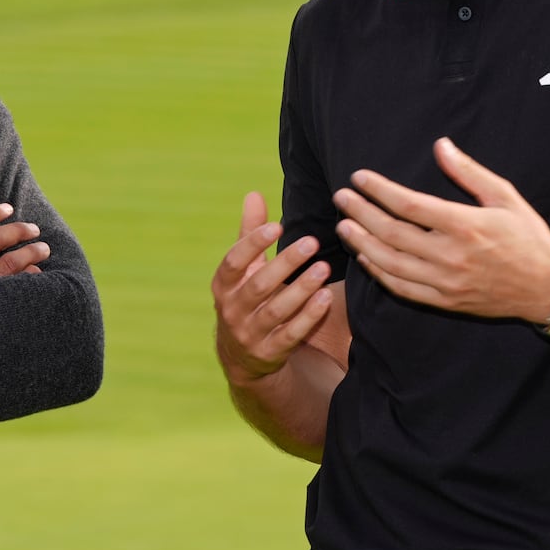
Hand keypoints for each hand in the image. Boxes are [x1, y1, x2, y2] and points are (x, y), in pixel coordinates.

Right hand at [211, 191, 332, 385]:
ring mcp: (249, 334)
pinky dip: (308, 316)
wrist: (241, 355)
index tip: (277, 226)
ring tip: (323, 268)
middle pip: (258, 286)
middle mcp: (232, 310)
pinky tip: (326, 296)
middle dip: (285, 264)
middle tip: (312, 242)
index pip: (233, 262)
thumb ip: (249, 233)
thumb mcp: (244, 269)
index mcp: (223, 285)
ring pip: (276, 311)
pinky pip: (291, 334)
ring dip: (301, 289)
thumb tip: (253, 194)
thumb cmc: (246, 297)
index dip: (253, 244)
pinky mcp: (269, 353)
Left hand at [332, 137, 549, 321]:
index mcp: (465, 225)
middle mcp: (451, 255)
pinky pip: (402, 288)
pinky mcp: (445, 301)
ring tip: (344, 225)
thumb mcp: (505, 196)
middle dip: (361, 213)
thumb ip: (469, 172)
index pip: (409, 205)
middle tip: (342, 198)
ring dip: (362, 243)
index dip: (379, 190)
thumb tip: (440, 146)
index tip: (359, 178)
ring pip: (390, 263)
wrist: (548, 287)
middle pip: (392, 233)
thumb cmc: (528, 236)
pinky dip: (379, 272)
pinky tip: (365, 257)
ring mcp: (446, 282)